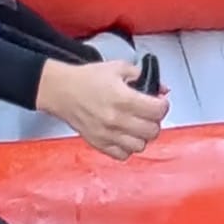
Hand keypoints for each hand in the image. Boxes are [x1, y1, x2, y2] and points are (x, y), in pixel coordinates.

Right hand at [40, 56, 170, 159]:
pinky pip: (123, 155)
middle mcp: (116, 119)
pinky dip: (127, 147)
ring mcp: (107, 134)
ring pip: (140, 146)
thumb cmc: (85, 80)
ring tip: (137, 125)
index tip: (159, 102)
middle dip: (154, 121)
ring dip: (142, 136)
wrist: (61, 91)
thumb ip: (141, 76)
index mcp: (123, 98)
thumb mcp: (117, 68)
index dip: (163, 105)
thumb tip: (161, 88)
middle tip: (149, 113)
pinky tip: (125, 136)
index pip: (157, 111)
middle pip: (152, 131)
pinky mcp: (99, 144)